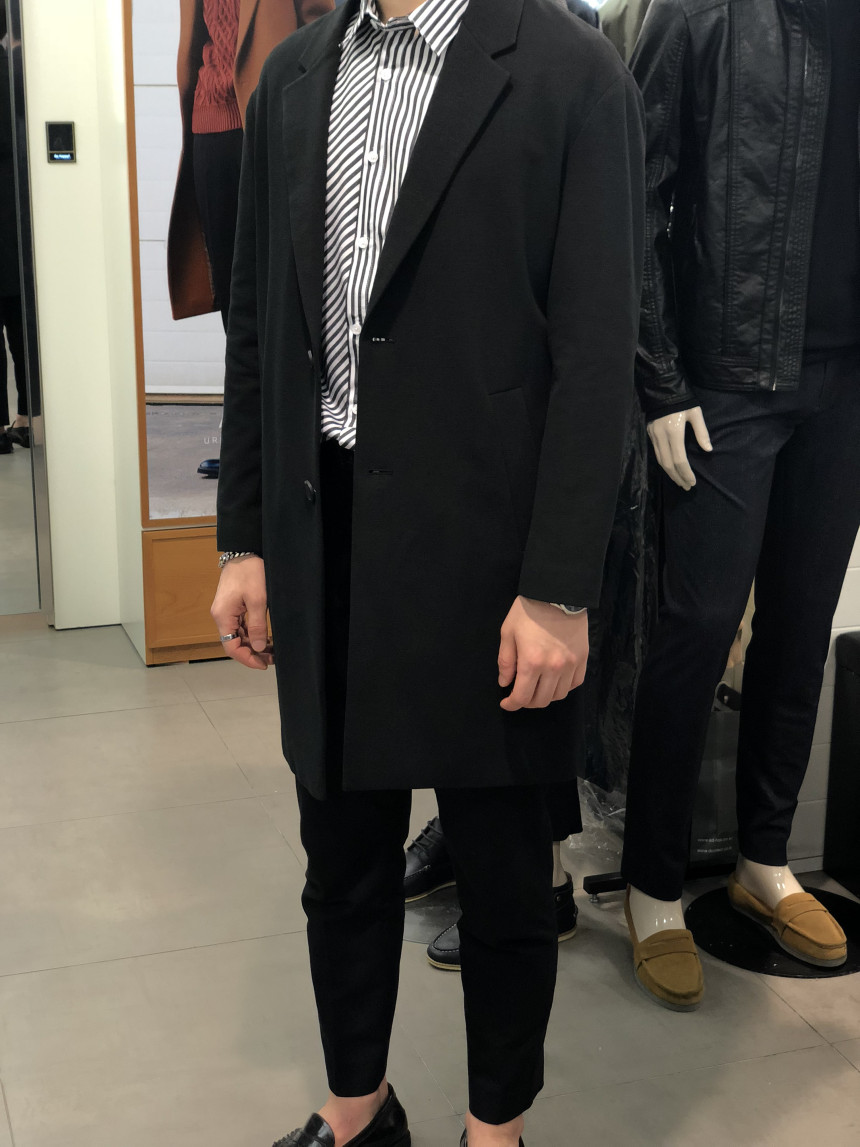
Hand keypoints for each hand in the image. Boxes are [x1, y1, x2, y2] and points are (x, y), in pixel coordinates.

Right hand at [210, 555, 273, 669]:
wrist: (243, 551)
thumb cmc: (250, 572)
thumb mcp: (258, 600)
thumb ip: (257, 626)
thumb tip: (259, 648)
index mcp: (223, 616)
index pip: (231, 647)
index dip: (247, 659)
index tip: (263, 665)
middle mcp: (221, 616)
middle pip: (234, 643)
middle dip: (253, 653)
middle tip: (272, 659)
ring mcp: (226, 611)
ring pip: (238, 635)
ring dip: (253, 644)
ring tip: (272, 651)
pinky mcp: (232, 606)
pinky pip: (240, 626)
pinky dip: (252, 634)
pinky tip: (265, 638)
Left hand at [498, 597, 587, 711]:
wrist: (557, 592)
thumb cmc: (528, 610)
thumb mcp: (508, 633)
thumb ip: (505, 661)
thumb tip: (505, 683)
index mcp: (531, 662)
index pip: (522, 697)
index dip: (512, 704)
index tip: (506, 703)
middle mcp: (553, 668)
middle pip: (541, 700)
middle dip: (527, 702)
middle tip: (520, 695)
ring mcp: (570, 664)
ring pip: (558, 695)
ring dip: (545, 696)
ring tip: (537, 688)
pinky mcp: (582, 658)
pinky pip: (574, 683)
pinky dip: (563, 687)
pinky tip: (554, 681)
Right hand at [647, 407, 712, 490]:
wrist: (662, 389)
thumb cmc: (683, 401)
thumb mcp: (695, 414)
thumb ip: (702, 432)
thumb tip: (708, 450)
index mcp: (674, 433)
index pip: (679, 460)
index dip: (685, 473)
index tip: (692, 482)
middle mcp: (661, 437)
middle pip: (668, 464)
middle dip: (677, 477)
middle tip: (686, 486)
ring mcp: (653, 436)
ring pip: (660, 461)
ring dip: (670, 473)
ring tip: (679, 481)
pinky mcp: (649, 434)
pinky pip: (657, 454)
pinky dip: (664, 464)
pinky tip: (671, 469)